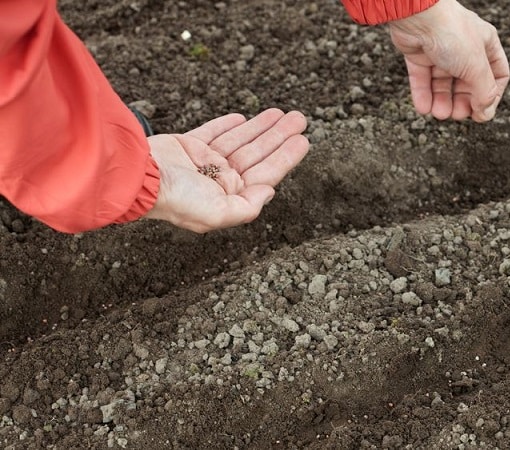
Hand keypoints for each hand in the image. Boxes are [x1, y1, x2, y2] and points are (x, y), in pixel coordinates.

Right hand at [144, 109, 308, 232]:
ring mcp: (202, 162)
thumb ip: (247, 207)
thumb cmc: (176, 199)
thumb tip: (270, 192)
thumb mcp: (217, 214)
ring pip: (240, 140)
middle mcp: (218, 180)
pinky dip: (228, 125)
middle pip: (257, 154)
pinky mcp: (186, 146)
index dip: (286, 157)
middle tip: (300, 118)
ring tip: (282, 112)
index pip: (265, 174)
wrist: (136, 177)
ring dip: (261, 127)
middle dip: (279, 136)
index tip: (304, 141)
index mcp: (228, 197)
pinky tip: (244, 118)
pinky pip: (213, 133)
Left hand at [388, 0, 509, 121]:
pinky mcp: (419, 54)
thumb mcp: (476, 67)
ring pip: (444, 83)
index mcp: (486, 44)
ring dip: (442, 102)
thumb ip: (484, 93)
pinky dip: (423, 95)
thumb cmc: (452, 34)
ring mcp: (441, 50)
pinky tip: (424, 108)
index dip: (491, 96)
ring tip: (438, 113)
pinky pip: (423, 79)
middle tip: (457, 115)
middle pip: (468, 83)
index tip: (482, 112)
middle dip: (463, 102)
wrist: (418, 15)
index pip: (496, 75)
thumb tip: (485, 114)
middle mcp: (464, 47)